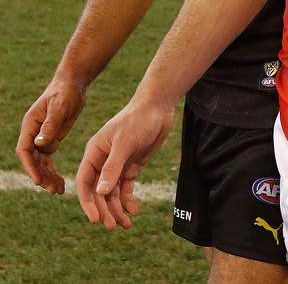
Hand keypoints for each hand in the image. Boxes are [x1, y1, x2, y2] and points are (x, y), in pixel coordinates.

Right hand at [16, 78, 86, 193]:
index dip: (30, 166)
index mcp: (30, 124)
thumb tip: (39, 144)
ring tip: (58, 191)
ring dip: (47, 177)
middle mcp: (33, 133)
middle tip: (52, 190)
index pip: (24, 150)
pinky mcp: (51, 139)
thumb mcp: (60, 107)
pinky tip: (60, 182)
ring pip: (40, 163)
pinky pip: (48, 160)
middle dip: (40, 176)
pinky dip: (52, 171)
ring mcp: (41, 137)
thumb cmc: (65, 92)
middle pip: (32, 160)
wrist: (73, 84)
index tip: (39, 179)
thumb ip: (50, 125)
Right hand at [76, 98, 174, 230]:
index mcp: (94, 153)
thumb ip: (112, 167)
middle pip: (98, 192)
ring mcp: (117, 164)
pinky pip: (126, 188)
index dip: (88, 202)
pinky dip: (128, 200)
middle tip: (113, 226)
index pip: (84, 182)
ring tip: (126, 224)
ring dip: (117, 209)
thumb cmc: (137, 119)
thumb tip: (100, 193)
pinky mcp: (132, 166)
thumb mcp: (124, 143)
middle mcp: (103, 161)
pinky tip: (134, 210)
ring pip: (112, 193)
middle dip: (104, 210)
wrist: (157, 106)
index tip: (95, 219)